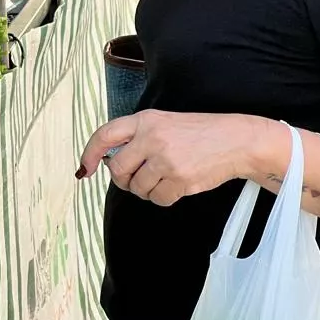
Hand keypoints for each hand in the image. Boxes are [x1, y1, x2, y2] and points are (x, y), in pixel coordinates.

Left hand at [76, 110, 264, 206]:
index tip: (85, 168)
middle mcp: (152, 138)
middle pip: (118, 169)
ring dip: (146, 189)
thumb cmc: (197, 133)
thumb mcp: (163, 122)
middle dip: (122, 180)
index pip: (105, 135)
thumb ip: (136, 136)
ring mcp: (166, 160)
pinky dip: (163, 197)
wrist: (234, 140)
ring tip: (163, 178)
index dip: (90, 153)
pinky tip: (175, 185)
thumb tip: (109, 161)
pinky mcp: (180, 180)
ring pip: (138, 188)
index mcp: (145, 119)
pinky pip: (158, 199)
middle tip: (133, 179)